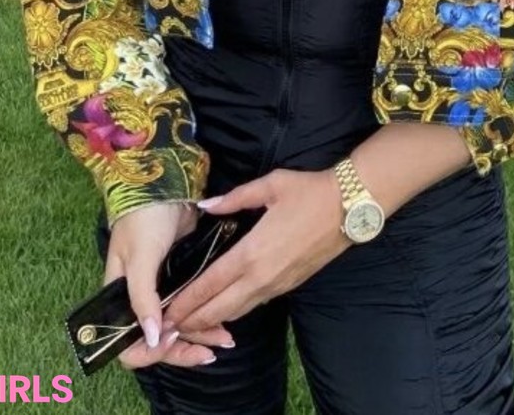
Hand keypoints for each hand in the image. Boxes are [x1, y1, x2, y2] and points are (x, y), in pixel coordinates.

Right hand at [102, 201, 236, 369]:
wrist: (166, 184)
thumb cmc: (144, 220)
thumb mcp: (140, 257)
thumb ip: (143, 298)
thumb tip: (153, 338)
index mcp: (120, 300)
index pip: (127, 345)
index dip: (149, 352)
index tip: (172, 342)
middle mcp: (140, 301)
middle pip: (157, 342)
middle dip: (183, 350)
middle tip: (211, 351)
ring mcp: (162, 291)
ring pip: (178, 327)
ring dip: (199, 336)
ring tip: (225, 340)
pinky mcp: (183, 279)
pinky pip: (192, 309)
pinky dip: (205, 318)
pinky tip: (222, 324)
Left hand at [162, 168, 349, 333]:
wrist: (349, 208)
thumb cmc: (308, 192)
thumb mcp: (269, 186)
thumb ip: (234, 198)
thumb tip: (205, 206)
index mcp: (252, 252)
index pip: (210, 284)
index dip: (186, 301)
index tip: (165, 313)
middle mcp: (262, 276)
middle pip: (220, 308)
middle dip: (193, 320)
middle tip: (168, 327)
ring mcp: (277, 285)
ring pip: (238, 311)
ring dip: (213, 320)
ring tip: (190, 324)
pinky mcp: (290, 286)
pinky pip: (255, 305)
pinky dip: (235, 312)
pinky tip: (224, 310)